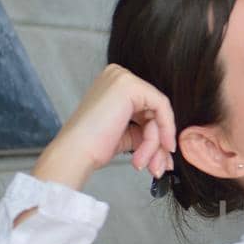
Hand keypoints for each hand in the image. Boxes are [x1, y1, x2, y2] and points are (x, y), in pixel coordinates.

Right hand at [36, 64, 177, 188]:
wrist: (76, 153)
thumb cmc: (92, 147)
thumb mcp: (126, 135)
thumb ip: (145, 130)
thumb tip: (167, 144)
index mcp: (114, 85)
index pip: (147, 108)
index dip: (157, 135)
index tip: (161, 159)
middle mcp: (118, 76)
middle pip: (154, 111)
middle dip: (158, 143)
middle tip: (158, 167)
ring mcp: (123, 78)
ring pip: (157, 113)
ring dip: (155, 145)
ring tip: (144, 164)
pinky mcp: (130, 85)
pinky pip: (161, 107)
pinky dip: (162, 131)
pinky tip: (154, 150)